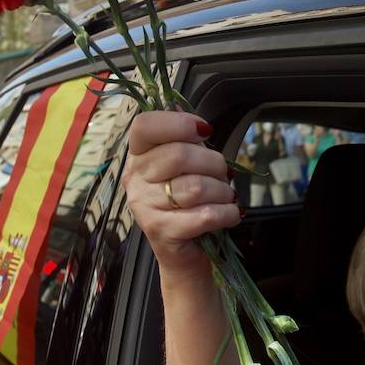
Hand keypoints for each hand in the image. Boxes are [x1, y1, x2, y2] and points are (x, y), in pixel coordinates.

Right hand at [123, 111, 240, 276]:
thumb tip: (184, 110)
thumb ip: (184, 138)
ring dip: (222, 191)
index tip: (204, 131)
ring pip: (195, 186)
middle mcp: (135, 179)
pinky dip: (226, 213)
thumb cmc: (188, 204)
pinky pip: (204, 215)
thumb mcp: (187, 166)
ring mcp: (144, 207)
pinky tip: (230, 214)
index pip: (144, 126)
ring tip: (226, 197)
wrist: (185, 254)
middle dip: (213, 163)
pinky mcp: (161, 232)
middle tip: (223, 175)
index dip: (178, 123)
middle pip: (178, 155)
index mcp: (138, 156)